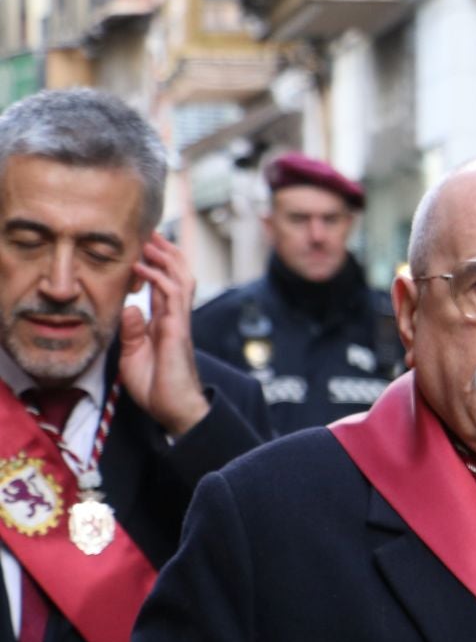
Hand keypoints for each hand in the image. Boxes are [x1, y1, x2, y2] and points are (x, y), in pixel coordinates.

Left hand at [120, 233, 210, 437]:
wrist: (174, 409)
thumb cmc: (156, 387)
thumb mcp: (133, 355)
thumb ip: (131, 331)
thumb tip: (129, 306)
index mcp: (165, 323)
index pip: (165, 285)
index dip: (157, 264)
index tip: (144, 246)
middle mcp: (175, 317)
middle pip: (178, 274)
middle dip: (165, 252)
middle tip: (150, 231)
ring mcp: (179, 322)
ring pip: (180, 278)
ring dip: (165, 257)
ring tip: (151, 239)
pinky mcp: (177, 329)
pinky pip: (172, 296)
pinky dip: (158, 277)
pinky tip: (143, 267)